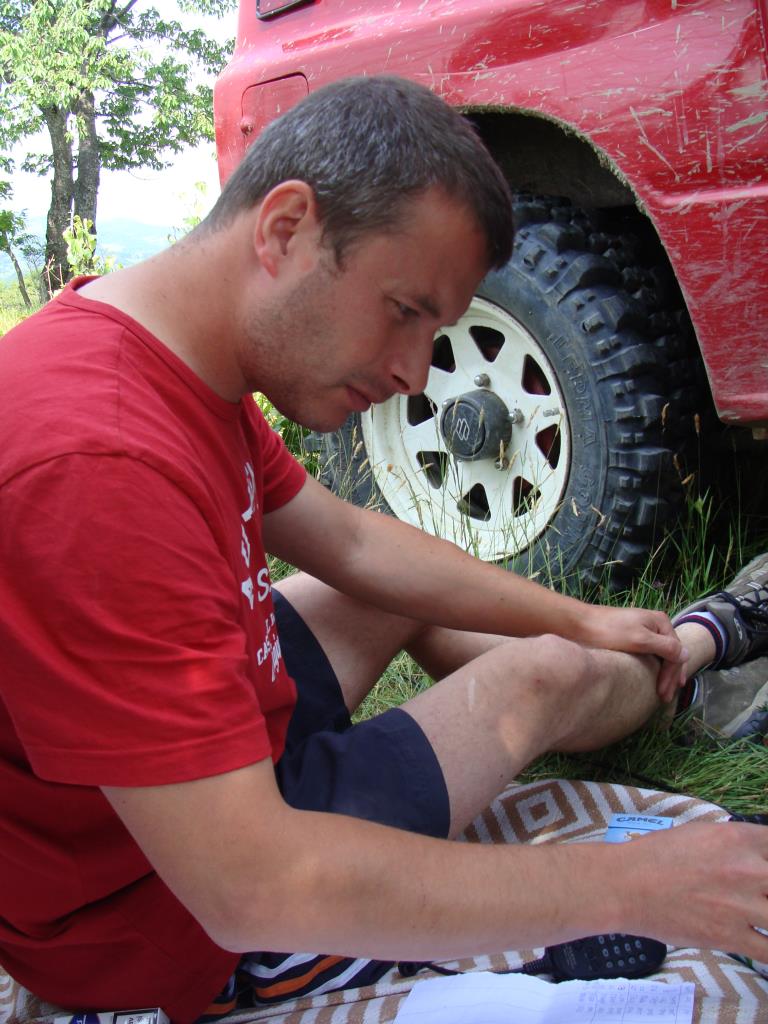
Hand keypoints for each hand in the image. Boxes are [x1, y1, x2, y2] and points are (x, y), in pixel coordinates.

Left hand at [577, 605, 686, 702]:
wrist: (578, 623)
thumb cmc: (608, 631)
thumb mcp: (640, 639)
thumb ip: (665, 647)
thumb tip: (687, 654)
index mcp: (661, 622)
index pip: (675, 653)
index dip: (672, 675)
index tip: (664, 695)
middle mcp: (655, 624)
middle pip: (669, 654)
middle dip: (669, 677)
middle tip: (665, 698)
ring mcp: (643, 630)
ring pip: (660, 655)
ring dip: (662, 673)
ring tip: (661, 692)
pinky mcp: (631, 637)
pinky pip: (649, 654)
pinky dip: (652, 667)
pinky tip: (651, 678)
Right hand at [621, 822, 767, 959]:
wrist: (625, 885)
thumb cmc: (655, 856)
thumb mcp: (698, 833)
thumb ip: (733, 843)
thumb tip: (754, 855)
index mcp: (737, 838)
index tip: (764, 868)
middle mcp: (746, 869)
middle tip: (759, 894)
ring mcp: (741, 905)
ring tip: (760, 914)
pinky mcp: (731, 936)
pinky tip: (763, 942)